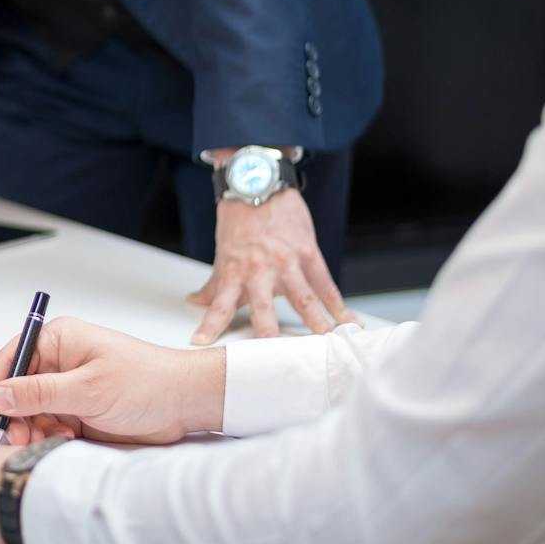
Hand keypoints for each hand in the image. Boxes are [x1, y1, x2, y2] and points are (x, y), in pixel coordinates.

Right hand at [0, 317, 224, 445]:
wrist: (185, 404)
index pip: (11, 359)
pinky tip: (65, 439)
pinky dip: (49, 436)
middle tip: (20, 437)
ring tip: (50, 439)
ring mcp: (68, 388)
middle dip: (15, 414)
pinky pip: (48, 425)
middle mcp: (59, 362)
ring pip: (30, 412)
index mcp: (59, 341)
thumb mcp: (88, 389)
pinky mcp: (78, 410)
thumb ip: (39, 393)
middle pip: (16, 389)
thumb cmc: (147, 382)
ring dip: (33, 428)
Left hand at [189, 190, 352, 342]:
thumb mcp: (224, 253)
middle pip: (265, 310)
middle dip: (270, 335)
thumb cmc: (239, 222)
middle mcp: (260, 271)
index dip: (211, 325)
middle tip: (277, 359)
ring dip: (316, 324)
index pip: (220, 305)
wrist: (259, 184)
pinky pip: (326, 284)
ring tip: (327, 346)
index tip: (201, 342)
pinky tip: (349, 321)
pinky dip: (338, 304)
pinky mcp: (309, 252)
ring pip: (303, 300)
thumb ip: (214, 284)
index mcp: (235, 272)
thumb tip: (195, 302)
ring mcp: (287, 262)